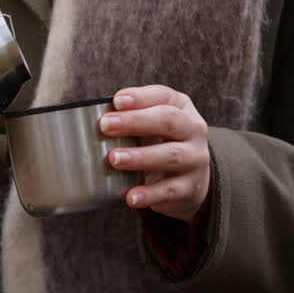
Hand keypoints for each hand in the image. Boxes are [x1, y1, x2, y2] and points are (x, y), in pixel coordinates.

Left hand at [100, 85, 210, 222]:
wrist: (192, 182)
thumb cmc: (162, 145)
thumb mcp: (152, 126)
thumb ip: (130, 119)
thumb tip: (98, 120)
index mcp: (182, 108)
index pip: (164, 96)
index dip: (140, 97)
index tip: (116, 101)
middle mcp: (193, 130)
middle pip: (168, 120)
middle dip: (135, 122)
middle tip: (105, 126)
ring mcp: (195, 159)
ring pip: (171, 155)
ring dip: (140, 157)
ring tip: (114, 159)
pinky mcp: (190, 187)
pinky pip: (169, 190)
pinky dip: (149, 194)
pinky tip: (130, 196)